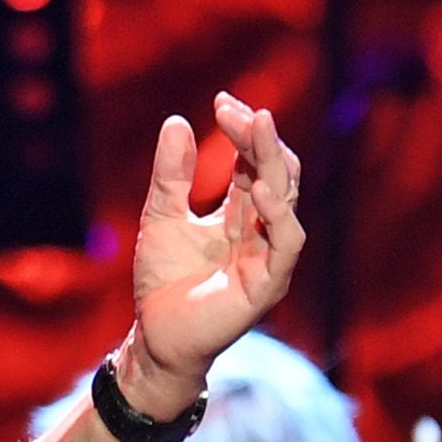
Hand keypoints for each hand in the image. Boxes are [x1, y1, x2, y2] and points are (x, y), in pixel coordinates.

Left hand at [118, 91, 303, 417]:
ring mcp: (270, 255)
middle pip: (276, 171)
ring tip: (256, 129)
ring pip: (286, 198)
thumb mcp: (161, 218)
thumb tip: (176, 121)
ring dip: (272, 162)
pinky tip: (256, 187)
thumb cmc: (162, 283)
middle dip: (259, 138)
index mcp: (242, 212)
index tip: (223, 103)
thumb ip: (171, 176)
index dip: (243, 131)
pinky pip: (285, 241)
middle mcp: (262, 229)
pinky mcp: (269, 282)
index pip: (254, 160)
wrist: (155, 339)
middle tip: (239, 111)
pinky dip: (276, 213)